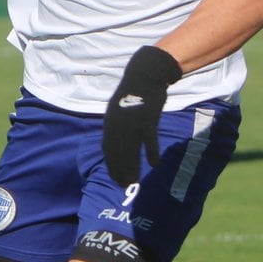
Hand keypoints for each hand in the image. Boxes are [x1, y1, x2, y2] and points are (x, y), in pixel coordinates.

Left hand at [102, 45, 181, 186]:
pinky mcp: (148, 119)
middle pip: (118, 153)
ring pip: (131, 150)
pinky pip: (149, 140)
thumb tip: (116, 143)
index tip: (116, 178)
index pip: (108, 150)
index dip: (112, 166)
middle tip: (125, 185)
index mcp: (110, 123)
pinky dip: (151, 152)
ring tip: (134, 181)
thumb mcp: (119, 110)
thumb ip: (117, 126)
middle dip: (120, 171)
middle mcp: (118, 125)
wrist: (145, 75)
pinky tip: (155, 164)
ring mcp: (133, 122)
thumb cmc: (134, 94)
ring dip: (132, 167)